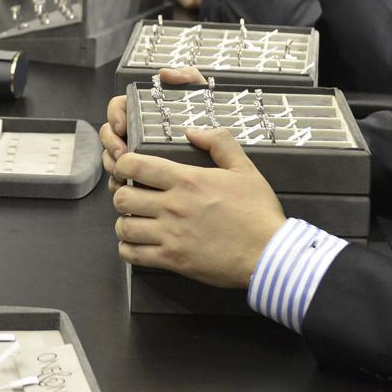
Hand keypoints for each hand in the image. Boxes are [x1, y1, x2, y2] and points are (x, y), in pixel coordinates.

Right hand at [100, 67, 206, 187]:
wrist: (227, 159)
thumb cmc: (211, 125)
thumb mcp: (201, 97)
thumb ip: (187, 77)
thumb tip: (165, 73)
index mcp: (146, 111)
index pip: (119, 107)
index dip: (115, 114)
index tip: (121, 126)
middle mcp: (137, 132)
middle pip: (110, 133)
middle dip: (111, 144)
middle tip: (121, 153)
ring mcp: (137, 154)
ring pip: (112, 157)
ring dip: (112, 164)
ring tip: (122, 173)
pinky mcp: (141, 176)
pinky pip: (121, 179)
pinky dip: (119, 183)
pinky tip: (125, 186)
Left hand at [111, 128, 285, 288]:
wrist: (269, 253)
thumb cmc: (257, 211)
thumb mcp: (244, 168)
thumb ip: (219, 142)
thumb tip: (191, 131)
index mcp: (187, 180)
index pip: (134, 165)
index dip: (123, 165)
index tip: (128, 169)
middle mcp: (173, 206)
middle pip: (122, 197)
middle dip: (122, 195)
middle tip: (132, 197)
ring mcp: (171, 235)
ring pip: (124, 227)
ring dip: (124, 223)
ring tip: (135, 221)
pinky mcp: (173, 260)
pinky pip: (133, 255)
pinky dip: (128, 249)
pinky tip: (137, 244)